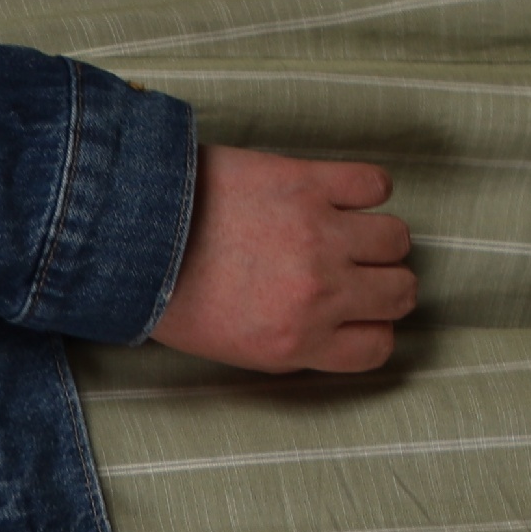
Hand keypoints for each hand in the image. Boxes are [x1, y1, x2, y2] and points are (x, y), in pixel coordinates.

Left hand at [150, 146, 417, 372]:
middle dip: (382, 285)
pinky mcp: (310, 183)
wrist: (130, 233)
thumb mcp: (227, 348)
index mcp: (293, 342)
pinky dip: (366, 187)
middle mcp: (318, 293)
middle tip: (354, 272)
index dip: (369, 329)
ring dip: (375, 237)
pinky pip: (376, 183)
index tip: (355, 315)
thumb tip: (330, 327)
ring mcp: (320, 235)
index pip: (376, 347)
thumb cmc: (167, 294)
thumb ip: (289, 343)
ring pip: (398, 238)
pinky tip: (340, 194)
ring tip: (344, 232)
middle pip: (400, 292)